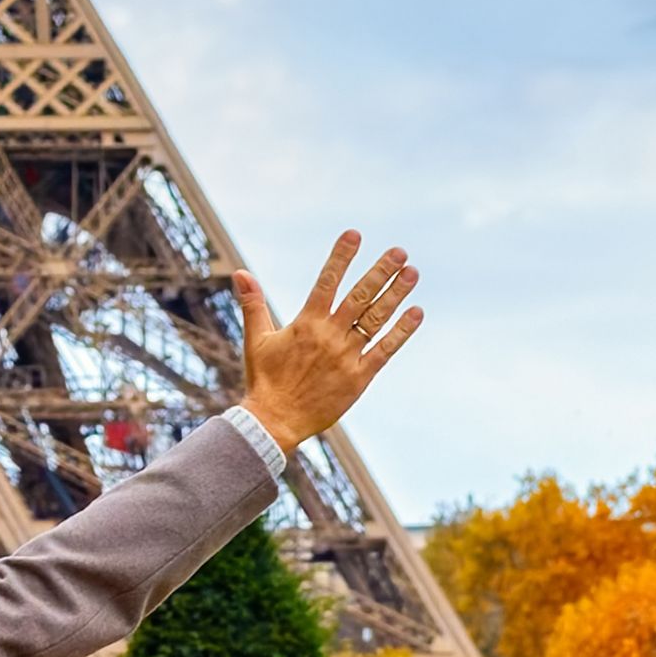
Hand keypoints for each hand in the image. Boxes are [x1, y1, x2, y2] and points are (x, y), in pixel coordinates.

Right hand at [231, 232, 417, 453]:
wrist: (274, 422)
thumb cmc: (264, 381)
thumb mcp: (256, 340)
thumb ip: (253, 304)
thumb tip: (240, 272)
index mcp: (305, 324)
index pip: (326, 282)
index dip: (340, 257)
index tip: (354, 234)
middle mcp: (329, 336)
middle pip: (360, 297)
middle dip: (380, 272)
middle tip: (399, 251)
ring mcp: (346, 356)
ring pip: (376, 319)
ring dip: (395, 295)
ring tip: (412, 273)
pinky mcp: (359, 377)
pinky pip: (384, 350)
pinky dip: (401, 332)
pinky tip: (415, 313)